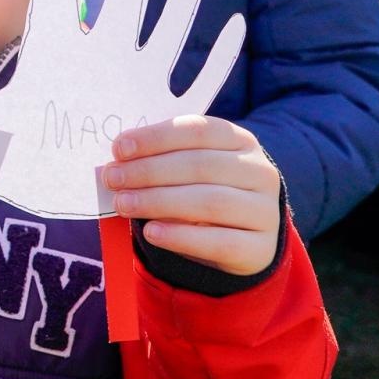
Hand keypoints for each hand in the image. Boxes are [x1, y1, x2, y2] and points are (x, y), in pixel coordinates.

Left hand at [105, 116, 281, 275]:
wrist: (241, 239)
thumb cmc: (202, 192)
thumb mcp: (185, 170)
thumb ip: (158, 161)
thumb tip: (117, 164)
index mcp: (240, 140)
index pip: (198, 130)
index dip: (156, 138)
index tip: (119, 149)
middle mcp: (259, 172)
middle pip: (201, 165)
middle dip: (149, 171)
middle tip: (113, 179)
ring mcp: (265, 211)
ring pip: (210, 202)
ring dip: (158, 201)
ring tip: (123, 204)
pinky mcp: (261, 248)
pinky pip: (220, 242)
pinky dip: (181, 237)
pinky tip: (151, 232)